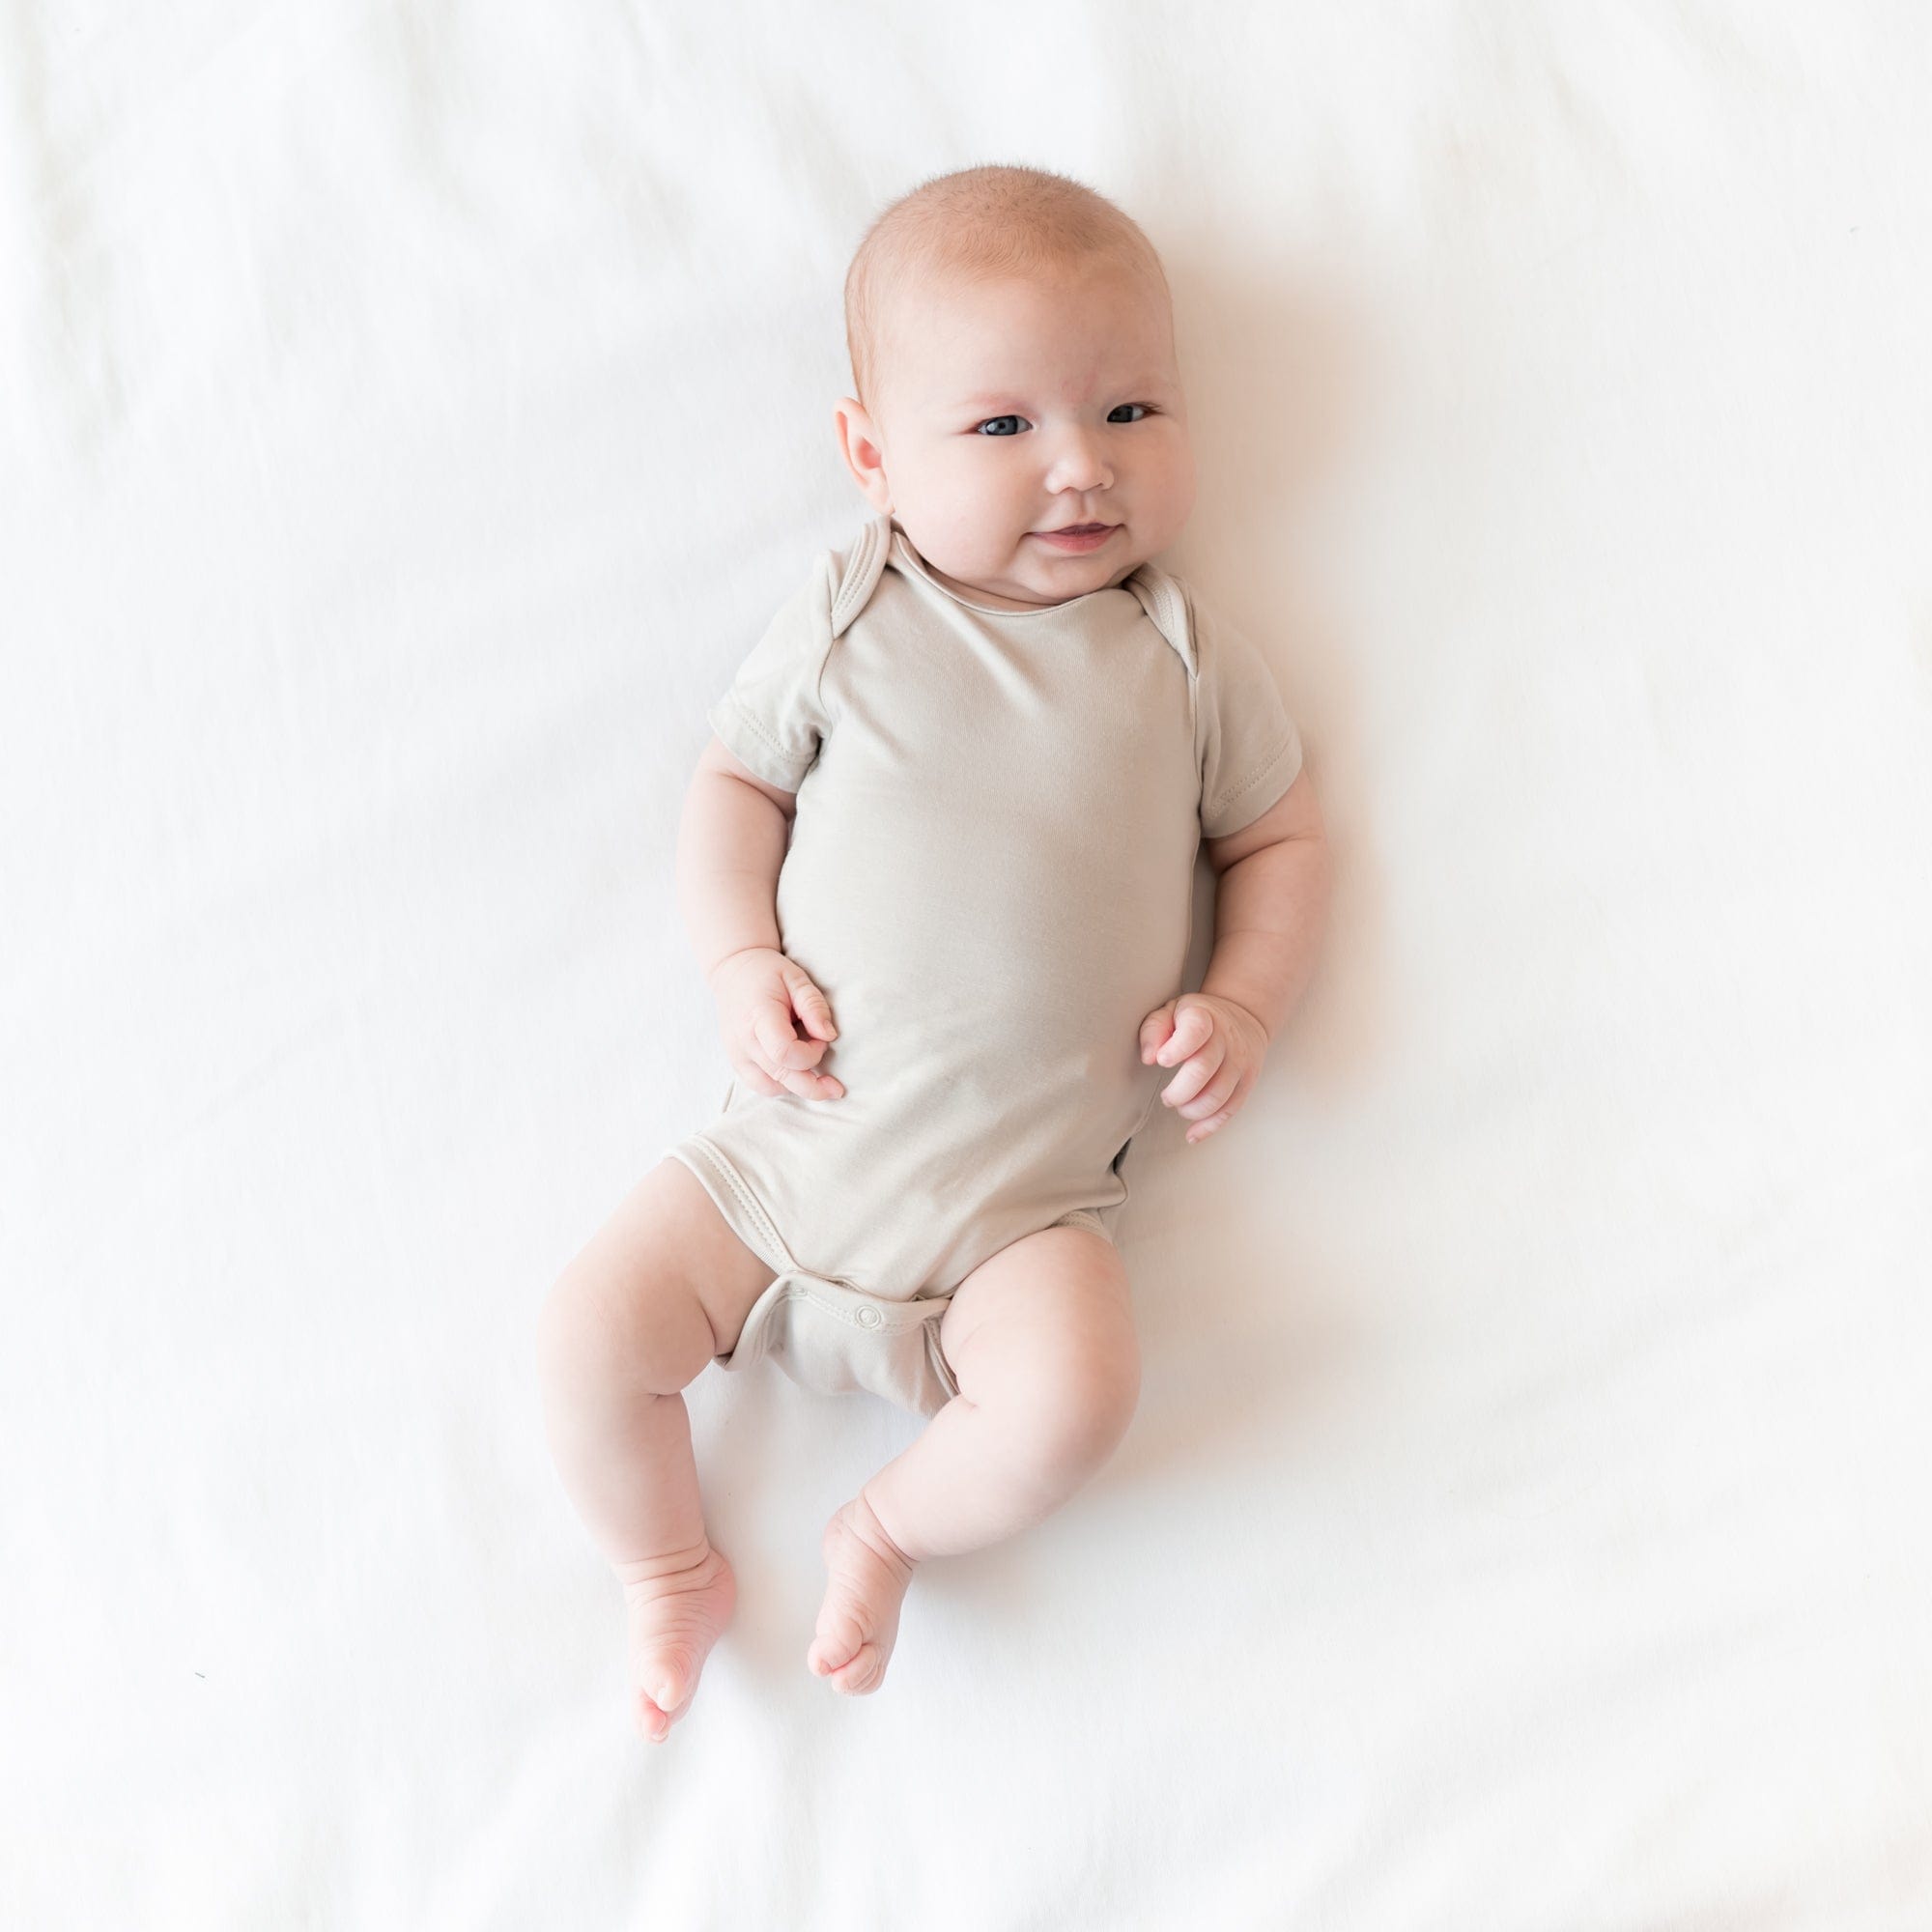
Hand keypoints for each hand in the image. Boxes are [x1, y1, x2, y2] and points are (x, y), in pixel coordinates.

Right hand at [706, 946, 844, 1101]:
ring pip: (770, 1088)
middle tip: (836, 1087)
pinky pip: (760, 1086)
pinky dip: (781, 1084)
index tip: (821, 1039)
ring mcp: (736, 1054)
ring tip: (813, 1073)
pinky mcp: (736, 1062)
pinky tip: (794, 1072)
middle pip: (781, 1077)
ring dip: (796, 1086)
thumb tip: (829, 1035)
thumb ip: (814, 1005)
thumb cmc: (767, 973)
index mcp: (758, 1016)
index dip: (811, 1054)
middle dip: (813, 1085)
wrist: (733, 972)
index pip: (784, 1053)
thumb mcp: (797, 979)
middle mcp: (743, 1041)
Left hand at [1137, 993, 1268, 1144]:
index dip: (1177, 1048)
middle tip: (1167, 1096)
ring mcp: (1239, 1062)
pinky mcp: (1247, 1082)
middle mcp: (1226, 1040)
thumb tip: (1149, 1058)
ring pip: (1217, 1096)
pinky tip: (1192, 1134)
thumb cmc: (1198, 1018)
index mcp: (1204, 1018)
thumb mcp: (1172, 1011)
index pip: (1195, 1031)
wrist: (1245, 1016)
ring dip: (1192, 1110)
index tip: (1162, 1061)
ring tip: (1180, 1105)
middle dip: (1178, 1091)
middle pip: (1202, 1070)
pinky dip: (1209, 1126)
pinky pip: (1230, 1110)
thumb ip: (1154, 1029)